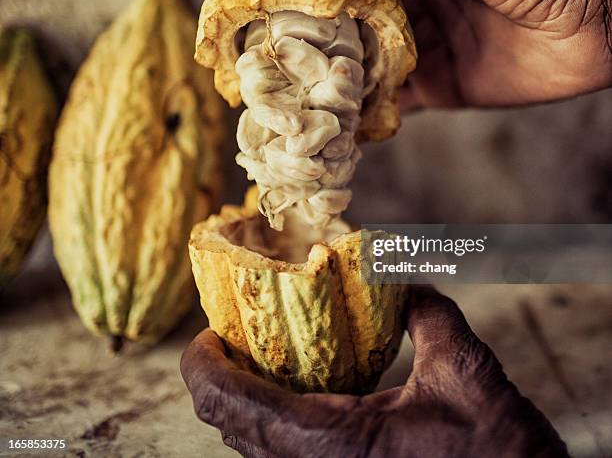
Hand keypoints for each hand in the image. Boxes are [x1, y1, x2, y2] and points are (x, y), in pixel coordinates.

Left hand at [181, 286, 567, 456]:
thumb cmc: (498, 450)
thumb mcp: (463, 369)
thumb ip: (426, 313)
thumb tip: (401, 275)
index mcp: (334, 445)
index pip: (238, 409)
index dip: (204, 371)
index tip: (202, 336)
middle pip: (234, 430)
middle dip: (217, 380)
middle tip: (224, 335)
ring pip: (254, 446)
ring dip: (241, 398)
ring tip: (248, 352)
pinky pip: (283, 452)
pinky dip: (269, 415)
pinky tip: (288, 385)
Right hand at [289, 0, 611, 108]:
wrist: (602, 19)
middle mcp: (408, 0)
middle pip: (344, 17)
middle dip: (306, 33)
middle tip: (261, 51)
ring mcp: (420, 45)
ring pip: (361, 61)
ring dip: (327, 75)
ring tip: (284, 90)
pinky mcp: (437, 87)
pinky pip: (391, 100)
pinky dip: (363, 110)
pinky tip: (331, 118)